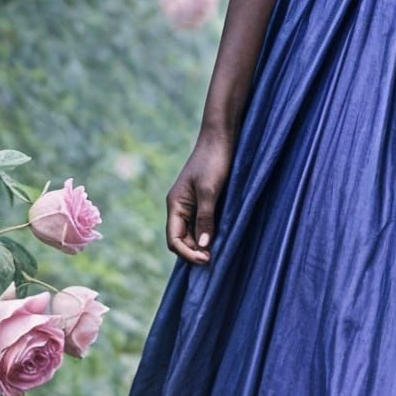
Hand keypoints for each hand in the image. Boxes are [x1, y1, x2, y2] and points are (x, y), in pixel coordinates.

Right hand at [166, 126, 233, 265]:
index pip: (174, 240)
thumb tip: (203, 246)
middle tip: (215, 258)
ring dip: (203, 244)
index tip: (207, 259)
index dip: (187, 253)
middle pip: (182, 240)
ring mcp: (191, 204)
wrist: (221, 137)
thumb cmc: (214, 161)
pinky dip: (209, 233)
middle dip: (195, 251)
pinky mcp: (203, 200)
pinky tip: (221, 237)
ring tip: (219, 250)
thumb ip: (205, 218)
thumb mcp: (210, 191)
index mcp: (175, 205)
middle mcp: (180, 207)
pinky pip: (202, 223)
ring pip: (192, 233)